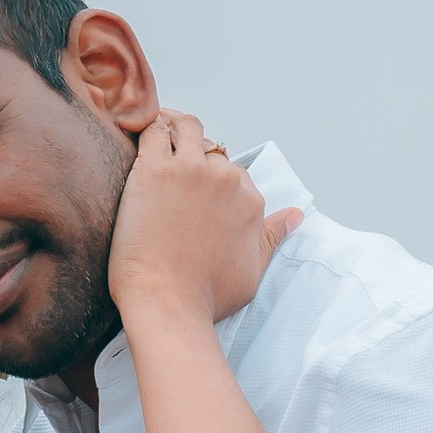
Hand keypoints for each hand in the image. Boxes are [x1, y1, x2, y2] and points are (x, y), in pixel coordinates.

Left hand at [109, 113, 299, 330]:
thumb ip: (272, 237)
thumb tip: (295, 216)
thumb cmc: (205, 297)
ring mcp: (191, 170)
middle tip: (169, 173)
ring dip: (174, 130)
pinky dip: (147, 128)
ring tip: (157, 143)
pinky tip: (138, 137)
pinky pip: (153, 130)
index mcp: (250, 201)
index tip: (191, 192)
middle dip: (192, 156)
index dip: (212, 180)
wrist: (167, 304)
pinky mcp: (155, 169)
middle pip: (210, 150)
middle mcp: (226, 179)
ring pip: (186, 128)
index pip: (234, 173)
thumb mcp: (254, 270)